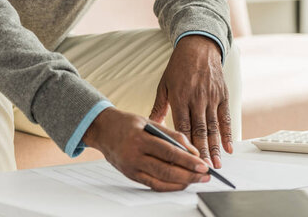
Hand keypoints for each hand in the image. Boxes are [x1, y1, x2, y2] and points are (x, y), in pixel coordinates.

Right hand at [83, 107, 209, 191]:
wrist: (102, 130)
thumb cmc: (126, 123)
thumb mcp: (147, 121)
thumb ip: (169, 134)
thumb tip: (191, 149)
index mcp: (140, 139)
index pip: (168, 152)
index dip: (187, 160)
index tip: (203, 164)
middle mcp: (135, 156)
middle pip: (166, 170)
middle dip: (189, 175)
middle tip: (205, 176)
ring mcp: (132, 169)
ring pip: (161, 181)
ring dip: (182, 183)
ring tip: (196, 180)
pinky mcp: (131, 176)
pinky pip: (153, 185)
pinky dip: (169, 186)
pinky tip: (181, 183)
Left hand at [149, 35, 231, 168]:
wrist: (198, 47)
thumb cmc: (178, 66)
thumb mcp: (164, 84)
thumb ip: (159, 107)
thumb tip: (150, 125)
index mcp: (180, 96)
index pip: (182, 126)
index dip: (185, 145)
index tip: (185, 161)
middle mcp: (197, 98)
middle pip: (200, 130)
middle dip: (202, 152)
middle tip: (204, 170)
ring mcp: (211, 97)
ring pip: (214, 127)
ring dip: (216, 147)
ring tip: (217, 164)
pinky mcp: (223, 94)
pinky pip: (226, 117)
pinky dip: (228, 133)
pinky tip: (229, 147)